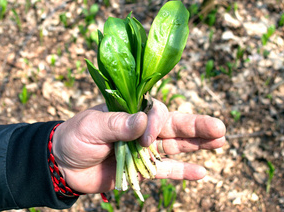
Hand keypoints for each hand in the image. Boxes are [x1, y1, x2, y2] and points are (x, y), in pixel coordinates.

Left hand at [52, 99, 225, 193]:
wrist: (62, 164)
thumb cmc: (75, 137)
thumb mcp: (92, 127)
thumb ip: (119, 124)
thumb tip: (144, 123)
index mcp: (131, 112)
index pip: (156, 112)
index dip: (157, 123)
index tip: (146, 139)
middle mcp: (142, 128)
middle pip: (175, 126)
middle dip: (197, 126)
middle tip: (220, 128)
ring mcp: (144, 149)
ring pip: (176, 146)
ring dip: (198, 145)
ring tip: (221, 142)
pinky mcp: (141, 170)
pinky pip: (166, 170)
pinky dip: (183, 171)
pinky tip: (202, 172)